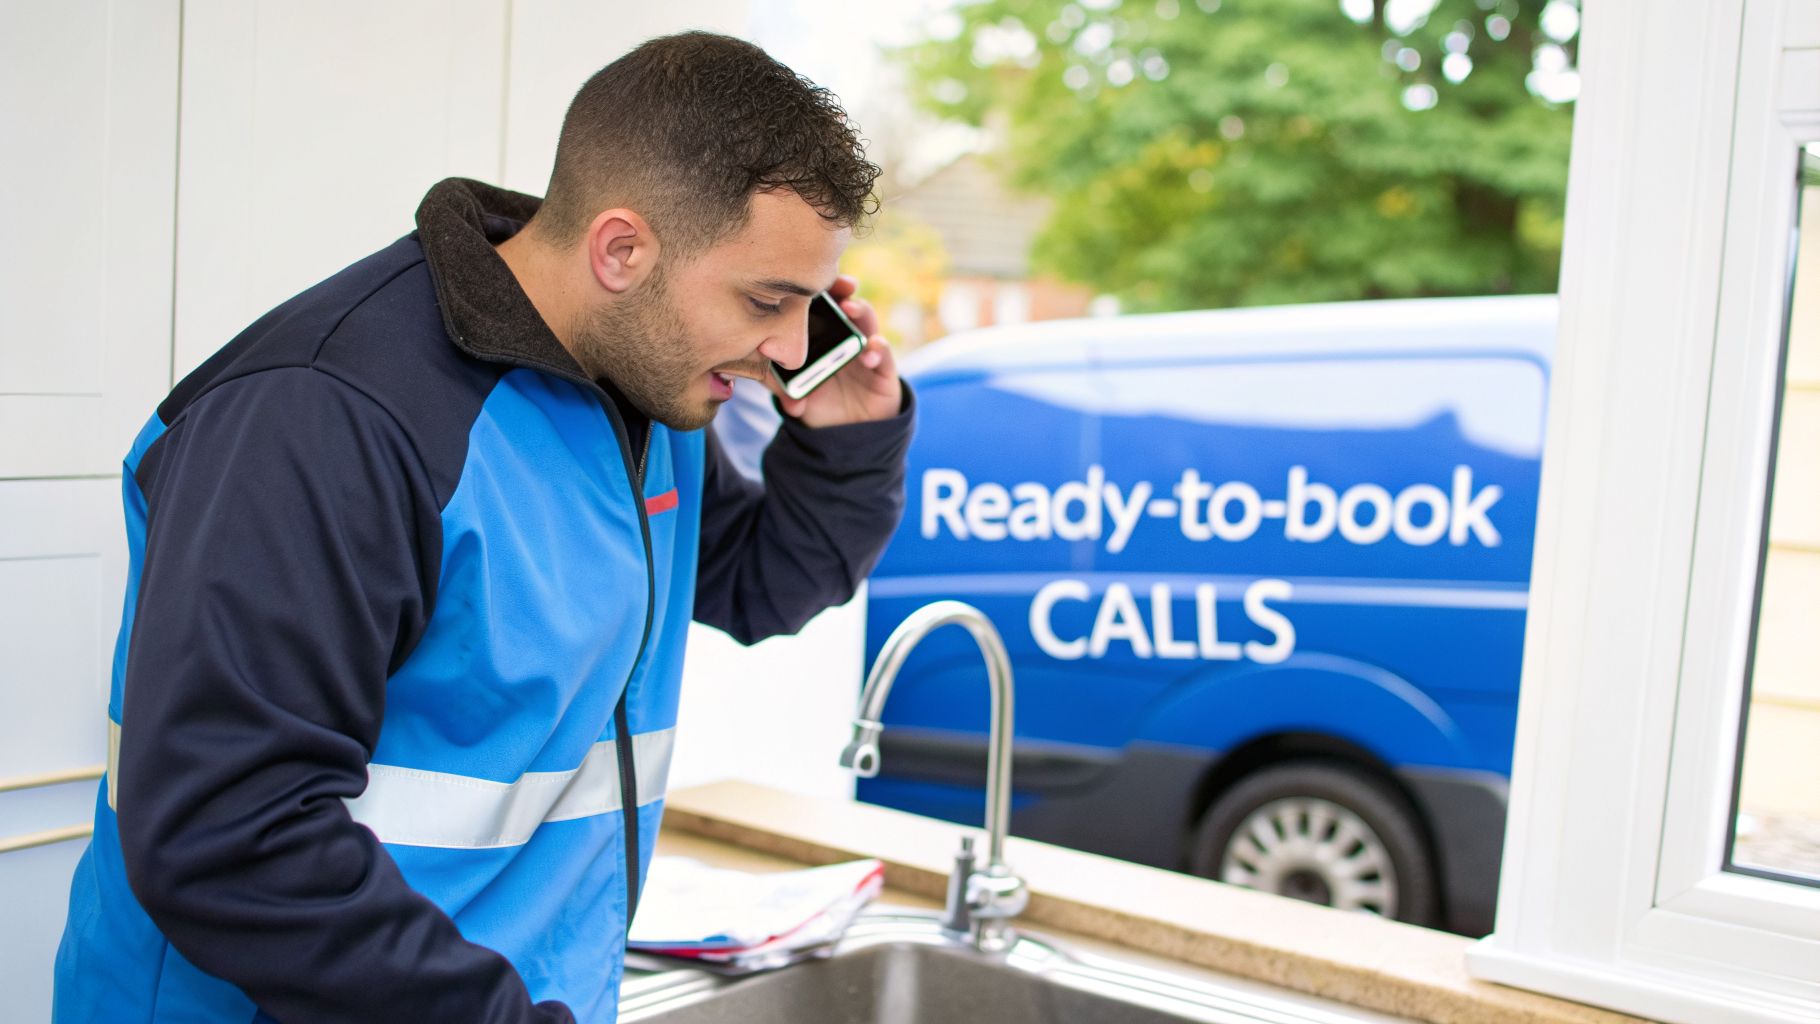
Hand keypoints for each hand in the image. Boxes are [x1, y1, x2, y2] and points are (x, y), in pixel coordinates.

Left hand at [774, 274, 902, 427]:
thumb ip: (783, 390)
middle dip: (845, 292)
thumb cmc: (821, 407)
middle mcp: (848, 340)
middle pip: (848, 306)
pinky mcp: (885, 371)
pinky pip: (884, 355)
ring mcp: (867, 353)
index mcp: (825, 339)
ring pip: (868, 324)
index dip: (820, 291)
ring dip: (861, 313)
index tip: (811, 281)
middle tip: (840, 286)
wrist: (846, 435)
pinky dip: (878, 350)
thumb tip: (777, 390)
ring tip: (850, 310)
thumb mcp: (797, 397)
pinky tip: (870, 352)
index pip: (823, 307)